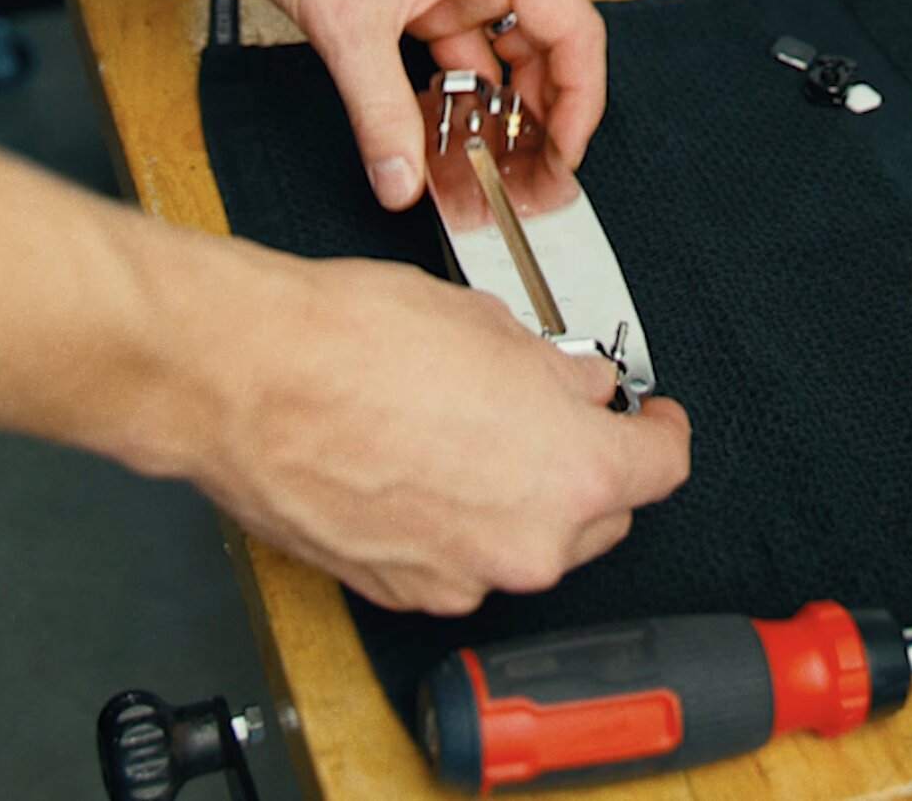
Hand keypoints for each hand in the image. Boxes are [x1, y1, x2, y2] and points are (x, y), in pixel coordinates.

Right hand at [162, 238, 690, 613]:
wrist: (249, 378)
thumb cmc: (354, 340)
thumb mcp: (488, 323)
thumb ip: (553, 370)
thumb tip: (573, 383)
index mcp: (569, 471)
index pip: (662, 464)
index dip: (662, 428)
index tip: (653, 415)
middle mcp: (524, 543)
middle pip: (599, 513)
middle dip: (586, 462)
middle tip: (553, 409)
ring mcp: (458, 577)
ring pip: (522, 539)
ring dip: (516, 494)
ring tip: (466, 424)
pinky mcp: (397, 588)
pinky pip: (455, 558)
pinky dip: (454, 520)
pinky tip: (419, 458)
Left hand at [172, 0, 606, 208]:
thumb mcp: (351, 25)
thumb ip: (381, 113)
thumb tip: (401, 181)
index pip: (574, 33)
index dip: (578, 103)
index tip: (563, 159)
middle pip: (544, 50)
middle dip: (538, 120)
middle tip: (529, 182)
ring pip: (500, 57)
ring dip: (496, 113)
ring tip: (491, 172)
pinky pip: (460, 53)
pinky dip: (456, 96)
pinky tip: (446, 139)